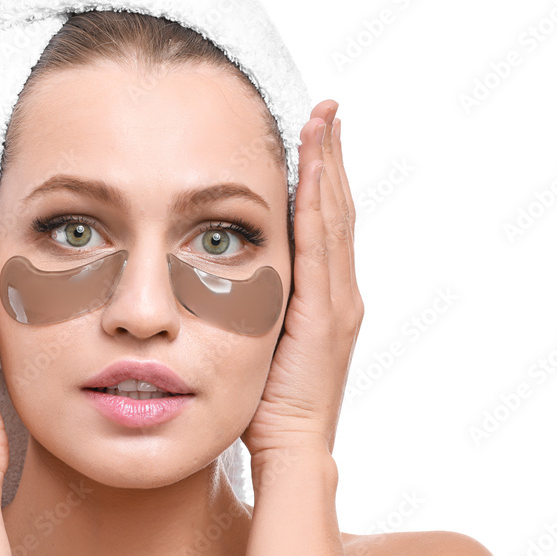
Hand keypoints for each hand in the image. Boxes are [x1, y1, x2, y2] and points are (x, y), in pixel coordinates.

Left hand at [241, 100, 362, 460]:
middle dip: (331, 155)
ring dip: (330, 164)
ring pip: (334, 216)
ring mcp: (338, 299)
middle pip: (336, 208)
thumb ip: (251, 306)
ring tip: (324, 117)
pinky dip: (321, 198)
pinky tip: (315, 163)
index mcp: (324, 297)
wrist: (289, 448)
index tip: (314, 132)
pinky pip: (322, 243)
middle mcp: (340, 291)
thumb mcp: (256, 342)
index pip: (323, 223)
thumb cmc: (265, 404)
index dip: (322, 176)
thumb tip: (216, 275)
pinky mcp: (326, 311)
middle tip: (327, 107)